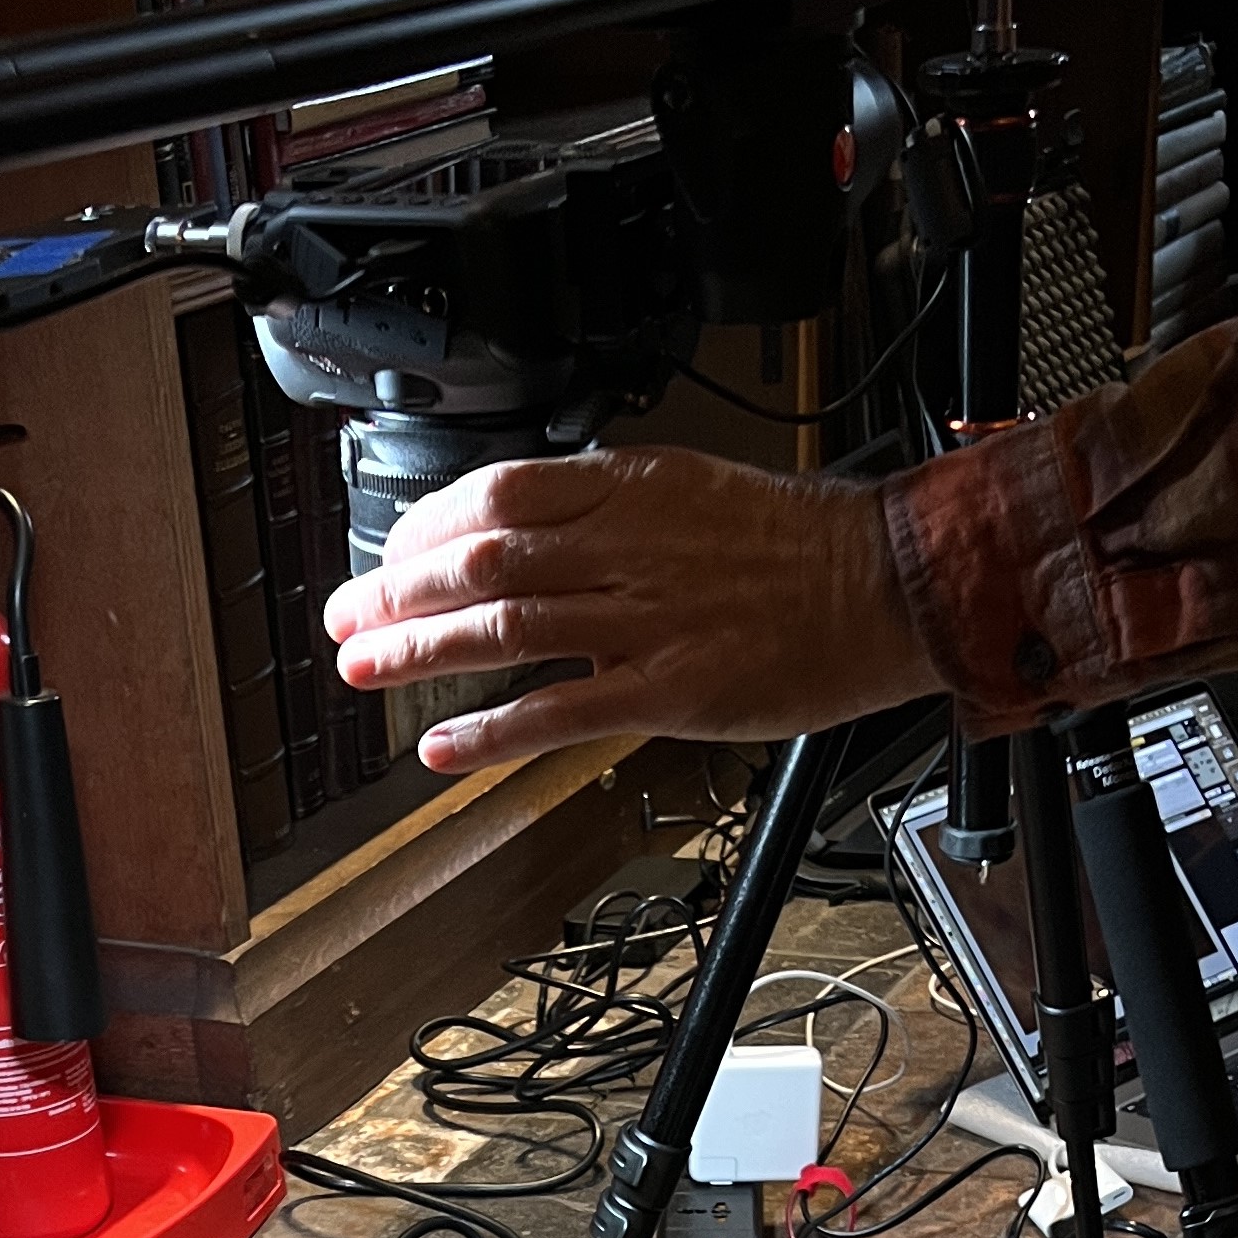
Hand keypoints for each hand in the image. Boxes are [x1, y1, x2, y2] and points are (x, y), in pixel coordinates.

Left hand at [320, 446, 937, 774]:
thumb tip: (541, 523)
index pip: (499, 493)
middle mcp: (626, 547)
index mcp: (631, 488)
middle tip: (347, 618)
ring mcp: (645, 621)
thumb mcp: (697, 490)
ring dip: (421, 654)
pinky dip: (492, 733)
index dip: (427, 526)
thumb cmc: (804, 547)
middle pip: (482, 560)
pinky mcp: (669, 691)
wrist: (890, 585)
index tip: (392, 552)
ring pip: (506, 628)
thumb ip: (616, 506)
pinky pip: (561, 712)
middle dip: (399, 592)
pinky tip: (445, 749)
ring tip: (366, 674)